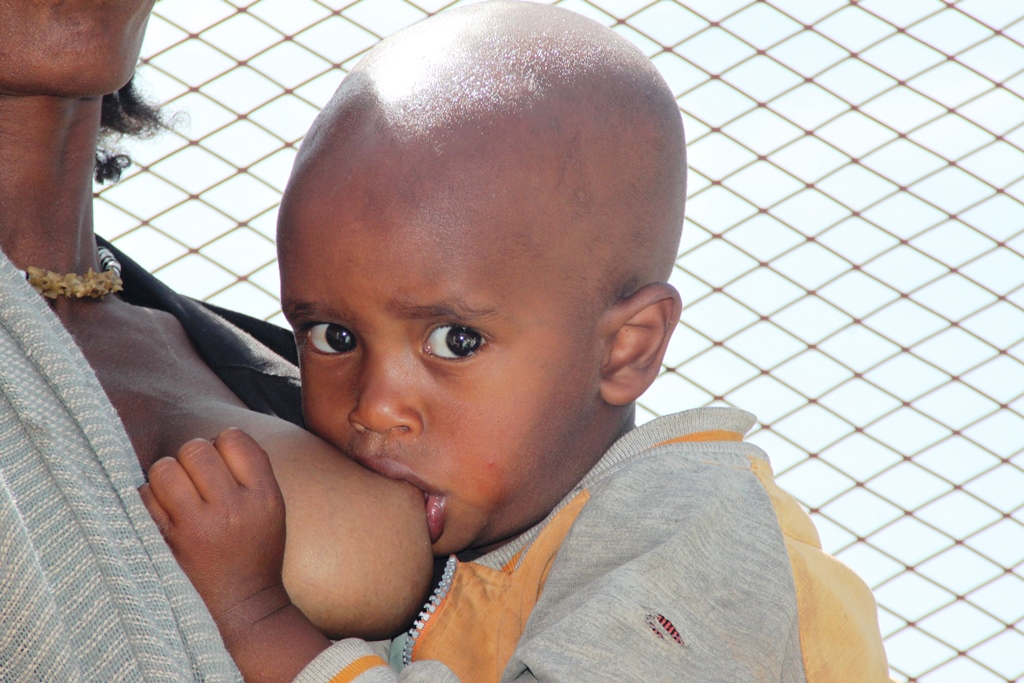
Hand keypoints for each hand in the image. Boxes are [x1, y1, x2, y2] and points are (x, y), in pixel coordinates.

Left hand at [140, 428, 289, 636]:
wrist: (242, 608)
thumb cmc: (254, 552)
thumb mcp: (271, 509)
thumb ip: (251, 472)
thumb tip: (218, 437)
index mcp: (263, 497)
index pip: (234, 438)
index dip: (223, 446)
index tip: (222, 466)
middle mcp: (232, 509)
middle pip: (196, 448)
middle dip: (192, 459)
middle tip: (196, 481)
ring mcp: (196, 527)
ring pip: (165, 468)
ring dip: (167, 476)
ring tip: (177, 495)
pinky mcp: (165, 543)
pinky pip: (144, 497)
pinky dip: (149, 499)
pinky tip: (163, 515)